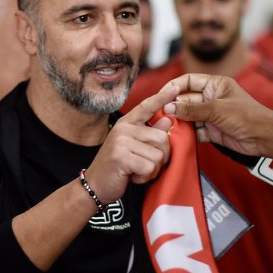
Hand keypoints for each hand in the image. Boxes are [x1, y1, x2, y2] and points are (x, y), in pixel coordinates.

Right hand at [84, 84, 176, 202]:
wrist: (96, 185)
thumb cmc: (117, 166)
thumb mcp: (134, 146)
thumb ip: (150, 132)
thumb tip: (167, 119)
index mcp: (127, 124)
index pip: (147, 106)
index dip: (162, 97)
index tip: (176, 87)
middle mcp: (124, 129)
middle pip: (162, 138)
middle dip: (161, 157)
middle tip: (145, 164)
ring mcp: (121, 142)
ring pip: (158, 155)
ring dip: (152, 169)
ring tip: (137, 170)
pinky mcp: (121, 157)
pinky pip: (149, 167)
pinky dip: (145, 177)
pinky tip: (133, 176)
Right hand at [161, 73, 272, 156]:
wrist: (263, 138)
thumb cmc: (246, 116)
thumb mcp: (216, 109)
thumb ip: (191, 109)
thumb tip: (169, 108)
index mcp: (215, 84)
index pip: (188, 81)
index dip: (174, 86)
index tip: (160, 95)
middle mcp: (211, 98)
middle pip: (186, 99)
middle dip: (173, 107)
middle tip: (160, 115)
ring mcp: (211, 115)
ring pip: (188, 116)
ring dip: (178, 121)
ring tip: (165, 126)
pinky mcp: (212, 130)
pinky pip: (194, 130)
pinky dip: (186, 134)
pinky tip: (176, 136)